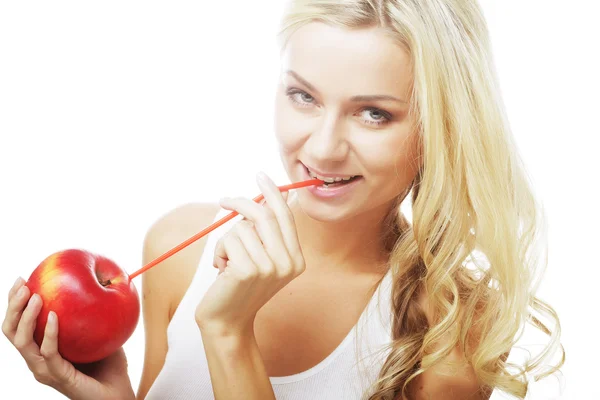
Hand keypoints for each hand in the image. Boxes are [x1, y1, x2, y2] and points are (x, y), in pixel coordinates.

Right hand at [2, 278, 134, 399]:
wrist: (118, 392)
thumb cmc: (109, 364)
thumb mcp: (98, 331)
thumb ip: (91, 310)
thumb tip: (99, 279)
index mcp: (41, 350)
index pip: (18, 325)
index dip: (14, 303)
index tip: (22, 279)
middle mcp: (38, 360)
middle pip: (12, 332)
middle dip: (13, 307)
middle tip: (23, 284)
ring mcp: (45, 371)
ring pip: (22, 343)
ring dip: (26, 317)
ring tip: (35, 297)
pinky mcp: (59, 377)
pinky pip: (49, 354)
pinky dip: (49, 334)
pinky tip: (55, 316)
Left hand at [195, 172, 305, 336]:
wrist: (227, 321)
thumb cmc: (239, 286)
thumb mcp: (261, 258)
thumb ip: (267, 231)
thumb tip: (271, 196)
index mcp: (296, 259)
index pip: (285, 216)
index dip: (273, 193)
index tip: (260, 175)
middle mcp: (288, 263)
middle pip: (264, 215)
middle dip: (241, 203)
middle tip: (224, 199)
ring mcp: (270, 267)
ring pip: (241, 227)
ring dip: (227, 241)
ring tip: (227, 262)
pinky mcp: (247, 270)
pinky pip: (229, 239)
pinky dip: (219, 251)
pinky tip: (221, 270)